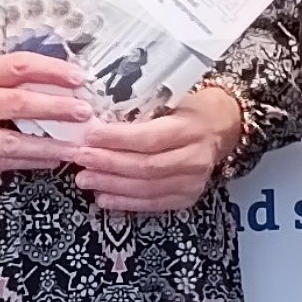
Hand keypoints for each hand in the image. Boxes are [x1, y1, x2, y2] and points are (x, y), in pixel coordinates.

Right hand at [0, 53, 91, 181]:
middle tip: (84, 110)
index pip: (16, 66)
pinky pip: (3, 161)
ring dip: (48, 144)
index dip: (50, 70)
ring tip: (76, 145)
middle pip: (18, 102)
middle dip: (55, 107)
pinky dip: (30, 161)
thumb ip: (1, 81)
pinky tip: (52, 160)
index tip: (78, 76)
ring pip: (12, 139)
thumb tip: (52, 80)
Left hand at [69, 85, 244, 213]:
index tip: (89, 136)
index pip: (149, 138)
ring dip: (111, 185)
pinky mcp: (188, 197)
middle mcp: (195, 158)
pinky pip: (153, 204)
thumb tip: (94, 116)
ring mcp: (193, 181)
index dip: (116, 139)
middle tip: (80, 159)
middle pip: (146, 166)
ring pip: (147, 188)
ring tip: (85, 179)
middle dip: (108, 164)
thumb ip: (140, 108)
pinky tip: (103, 198)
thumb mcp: (171, 98)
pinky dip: (125, 202)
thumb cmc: (189, 108)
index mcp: (191, 128)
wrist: (221, 126)